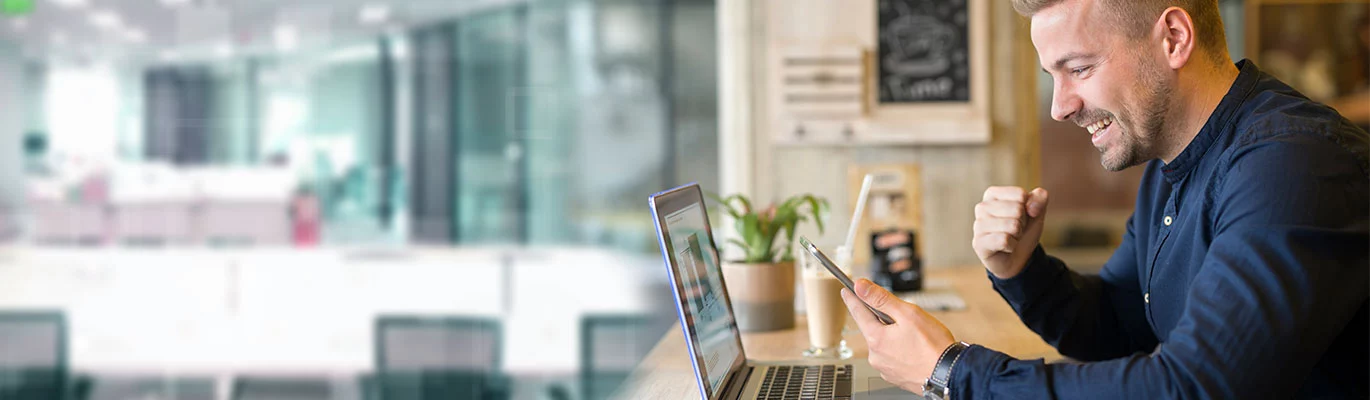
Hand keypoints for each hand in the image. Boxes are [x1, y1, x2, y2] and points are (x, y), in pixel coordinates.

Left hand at [841, 279, 954, 393]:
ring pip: (884, 343)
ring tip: (915, 337)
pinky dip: (900, 350)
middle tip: (903, 317)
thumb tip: (860, 287)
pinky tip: (915, 349)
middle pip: (872, 328)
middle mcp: (876, 355)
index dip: (852, 298)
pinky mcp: (895, 376)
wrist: (950, 374)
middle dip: (883, 319)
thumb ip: (882, 299)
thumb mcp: (908, 313)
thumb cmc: (934, 346)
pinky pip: (892, 356)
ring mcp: (885, 368)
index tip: (846, 290)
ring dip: (893, 335)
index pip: (858, 312)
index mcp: (876, 338)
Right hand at [972, 186, 1049, 278]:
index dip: (1028, 208)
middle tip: (1015, 230)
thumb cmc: (1023, 231)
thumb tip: (1031, 207)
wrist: (1017, 258)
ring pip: (1012, 225)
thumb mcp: (1036, 212)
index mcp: (993, 194)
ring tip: (1010, 238)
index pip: (1020, 194)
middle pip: (1017, 209)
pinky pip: (1004, 240)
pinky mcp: (978, 243)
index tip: (1021, 216)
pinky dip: (1012, 246)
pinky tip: (1005, 248)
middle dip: (1022, 223)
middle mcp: (982, 207)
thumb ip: (1040, 198)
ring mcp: (978, 226)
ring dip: (1017, 235)